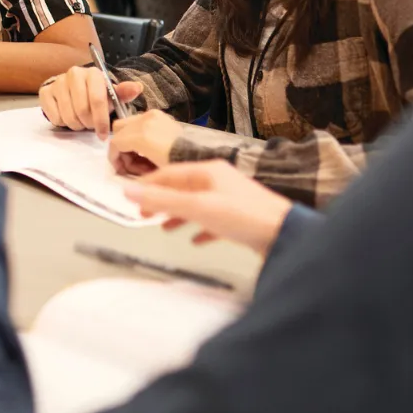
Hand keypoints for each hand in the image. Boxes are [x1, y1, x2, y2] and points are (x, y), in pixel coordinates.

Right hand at [39, 65, 143, 139]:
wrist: (72, 89)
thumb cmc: (95, 94)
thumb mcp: (111, 94)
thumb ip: (123, 93)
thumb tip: (137, 88)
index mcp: (93, 73)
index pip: (97, 100)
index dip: (101, 120)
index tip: (103, 135)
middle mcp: (74, 74)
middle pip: (82, 110)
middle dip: (89, 124)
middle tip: (91, 125)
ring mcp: (58, 82)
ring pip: (68, 116)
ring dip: (77, 125)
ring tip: (81, 121)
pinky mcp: (45, 92)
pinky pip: (55, 117)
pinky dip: (63, 123)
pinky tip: (68, 116)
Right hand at [109, 109, 182, 174]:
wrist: (199, 158)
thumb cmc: (176, 167)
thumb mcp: (149, 171)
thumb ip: (129, 165)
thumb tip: (121, 166)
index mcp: (141, 135)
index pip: (115, 142)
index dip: (114, 158)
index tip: (119, 170)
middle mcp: (145, 120)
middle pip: (119, 129)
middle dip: (121, 146)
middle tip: (130, 164)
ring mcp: (154, 115)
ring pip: (129, 124)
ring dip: (130, 140)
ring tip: (143, 160)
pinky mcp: (162, 116)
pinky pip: (142, 122)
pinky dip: (140, 134)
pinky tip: (150, 150)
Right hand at [124, 160, 291, 255]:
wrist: (284, 236)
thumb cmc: (244, 216)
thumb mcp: (197, 207)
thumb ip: (162, 200)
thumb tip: (128, 190)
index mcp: (208, 171)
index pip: (169, 173)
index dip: (148, 184)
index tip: (131, 196)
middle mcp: (219, 181)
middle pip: (182, 188)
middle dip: (161, 201)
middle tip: (143, 214)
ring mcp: (231, 200)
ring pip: (196, 204)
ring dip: (178, 215)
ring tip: (163, 227)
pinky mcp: (240, 219)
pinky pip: (213, 221)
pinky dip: (200, 229)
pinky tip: (195, 240)